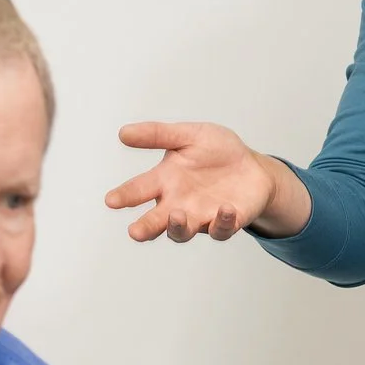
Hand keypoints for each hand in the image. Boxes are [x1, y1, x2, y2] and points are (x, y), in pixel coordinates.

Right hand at [106, 123, 288, 246]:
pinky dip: (222, 222)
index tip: (111, 200)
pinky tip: (225, 209)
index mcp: (166, 181)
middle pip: (156, 221)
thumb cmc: (217, 151)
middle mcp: (178, 203)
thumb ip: (158, 135)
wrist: (253, 166)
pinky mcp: (225, 223)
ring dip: (178, 226)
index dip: (125, 195)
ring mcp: (200, 216)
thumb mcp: (189, 135)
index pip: (140, 190)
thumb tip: (123, 133)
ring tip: (176, 215)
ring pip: (182, 231)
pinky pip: (220, 229)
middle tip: (134, 231)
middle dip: (145, 227)